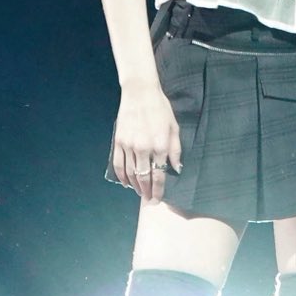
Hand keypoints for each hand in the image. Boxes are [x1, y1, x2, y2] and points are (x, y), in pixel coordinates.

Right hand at [111, 80, 181, 200]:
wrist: (140, 94)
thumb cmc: (161, 110)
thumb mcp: (174, 128)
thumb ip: (176, 150)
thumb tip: (177, 168)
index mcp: (160, 145)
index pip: (159, 174)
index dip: (159, 189)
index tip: (158, 199)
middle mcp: (144, 148)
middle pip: (144, 177)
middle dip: (147, 192)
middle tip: (148, 201)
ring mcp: (129, 146)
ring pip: (130, 173)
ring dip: (135, 185)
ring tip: (139, 192)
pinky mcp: (118, 142)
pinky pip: (118, 164)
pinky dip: (121, 176)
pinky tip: (125, 182)